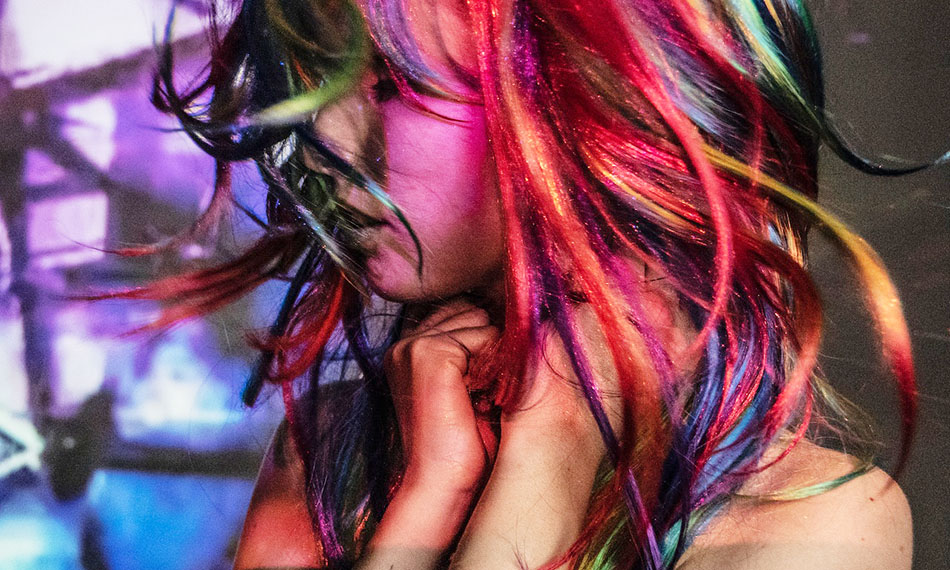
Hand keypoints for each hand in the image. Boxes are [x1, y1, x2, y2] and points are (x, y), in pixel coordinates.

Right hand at [355, 299, 499, 569]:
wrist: (449, 485)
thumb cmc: (471, 441)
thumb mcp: (480, 382)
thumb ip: (487, 344)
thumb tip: (525, 310)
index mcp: (413, 348)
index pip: (469, 309)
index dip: (494, 335)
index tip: (498, 373)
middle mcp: (407, 342)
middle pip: (477, 309)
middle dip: (497, 343)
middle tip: (489, 392)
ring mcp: (412, 346)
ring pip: (482, 319)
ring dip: (498, 355)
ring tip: (485, 397)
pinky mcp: (425, 353)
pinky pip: (484, 334)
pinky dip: (496, 364)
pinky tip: (482, 397)